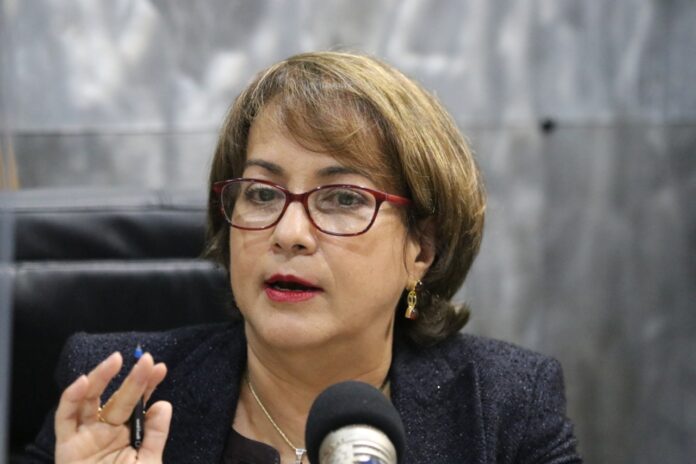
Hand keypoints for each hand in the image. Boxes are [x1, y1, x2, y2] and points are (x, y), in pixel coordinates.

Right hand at [54, 351, 170, 462]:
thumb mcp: (148, 463)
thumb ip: (155, 436)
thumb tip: (163, 405)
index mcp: (128, 434)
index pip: (139, 404)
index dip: (148, 385)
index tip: (161, 368)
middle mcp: (106, 431)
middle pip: (118, 398)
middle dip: (133, 379)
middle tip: (147, 361)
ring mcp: (86, 436)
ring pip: (90, 400)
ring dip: (101, 378)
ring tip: (116, 361)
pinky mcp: (67, 446)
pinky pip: (65, 418)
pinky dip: (71, 398)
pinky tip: (83, 381)